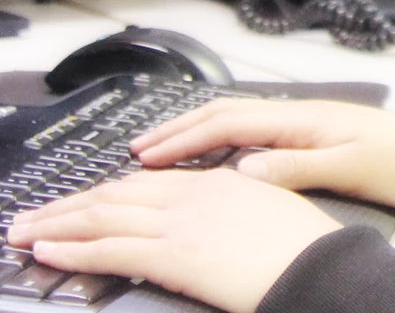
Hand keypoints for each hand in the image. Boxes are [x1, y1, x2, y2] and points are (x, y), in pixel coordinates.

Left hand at [7, 168, 340, 312]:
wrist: (318, 262)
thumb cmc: (302, 245)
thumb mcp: (268, 210)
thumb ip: (233, 203)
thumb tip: (213, 210)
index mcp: (217, 181)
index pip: (145, 182)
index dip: (104, 191)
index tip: (78, 201)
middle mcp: (193, 193)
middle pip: (116, 193)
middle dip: (68, 204)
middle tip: (33, 215)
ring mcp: (181, 222)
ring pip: (104, 215)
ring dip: (58, 223)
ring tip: (26, 230)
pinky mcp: (174, 254)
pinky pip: (110, 249)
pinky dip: (73, 249)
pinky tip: (48, 251)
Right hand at [129, 99, 394, 208]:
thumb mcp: (348, 168)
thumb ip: (293, 167)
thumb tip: (239, 169)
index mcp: (304, 118)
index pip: (232, 123)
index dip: (186, 138)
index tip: (148, 154)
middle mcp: (301, 114)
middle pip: (230, 114)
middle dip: (182, 128)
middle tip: (140, 147)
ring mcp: (308, 122)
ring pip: (241, 121)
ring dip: (200, 131)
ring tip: (165, 147)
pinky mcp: (316, 136)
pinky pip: (258, 132)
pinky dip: (225, 139)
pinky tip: (217, 153)